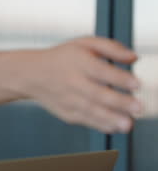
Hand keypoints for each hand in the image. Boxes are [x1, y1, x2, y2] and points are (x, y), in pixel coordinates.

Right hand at [21, 37, 140, 132]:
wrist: (32, 75)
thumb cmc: (62, 58)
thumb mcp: (84, 43)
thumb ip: (111, 47)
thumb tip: (133, 58)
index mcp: (78, 62)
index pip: (101, 71)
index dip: (120, 78)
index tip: (137, 84)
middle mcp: (73, 82)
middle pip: (98, 94)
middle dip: (119, 102)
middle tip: (138, 107)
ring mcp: (69, 100)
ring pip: (92, 111)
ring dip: (111, 119)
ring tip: (128, 124)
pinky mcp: (66, 113)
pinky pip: (85, 120)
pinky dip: (100, 125)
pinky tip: (115, 127)